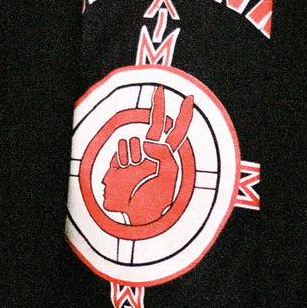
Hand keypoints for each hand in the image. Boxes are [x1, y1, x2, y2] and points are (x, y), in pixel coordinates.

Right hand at [100, 88, 192, 225]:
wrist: (132, 218)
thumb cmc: (153, 203)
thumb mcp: (167, 178)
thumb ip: (163, 157)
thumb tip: (149, 143)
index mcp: (166, 159)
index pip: (176, 133)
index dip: (182, 117)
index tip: (188, 100)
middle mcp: (150, 155)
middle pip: (155, 125)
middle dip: (157, 107)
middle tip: (160, 88)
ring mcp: (133, 158)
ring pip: (131, 140)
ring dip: (131, 154)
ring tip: (133, 175)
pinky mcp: (118, 164)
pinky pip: (119, 151)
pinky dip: (120, 161)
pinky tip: (122, 175)